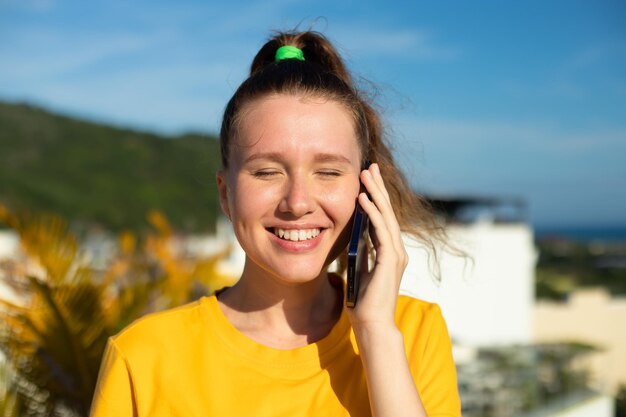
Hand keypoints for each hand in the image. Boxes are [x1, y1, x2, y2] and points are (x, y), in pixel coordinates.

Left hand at [346, 163, 407, 329]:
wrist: (372, 324)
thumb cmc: (364, 302)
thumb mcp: (361, 270)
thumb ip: (363, 252)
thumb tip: (357, 236)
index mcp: (389, 252)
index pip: (382, 218)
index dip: (376, 197)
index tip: (367, 180)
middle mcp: (396, 250)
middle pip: (387, 212)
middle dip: (378, 188)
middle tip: (370, 166)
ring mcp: (396, 254)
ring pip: (386, 217)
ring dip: (376, 194)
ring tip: (366, 174)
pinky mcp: (391, 260)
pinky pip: (381, 231)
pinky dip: (372, 213)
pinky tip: (363, 199)